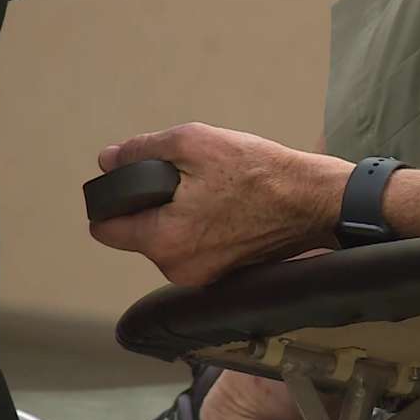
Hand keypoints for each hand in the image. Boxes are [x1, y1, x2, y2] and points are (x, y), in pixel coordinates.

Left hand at [90, 122, 350, 286]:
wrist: (315, 201)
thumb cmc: (261, 172)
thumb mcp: (194, 142)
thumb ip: (142, 150)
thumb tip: (109, 160)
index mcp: (164, 241)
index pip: (105, 229)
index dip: (110, 199)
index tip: (131, 182)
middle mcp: (178, 269)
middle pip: (139, 233)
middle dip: (153, 204)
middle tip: (188, 179)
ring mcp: (203, 277)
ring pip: (168, 239)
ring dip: (179, 214)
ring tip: (213, 190)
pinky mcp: (224, 275)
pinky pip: (195, 247)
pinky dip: (202, 226)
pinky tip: (227, 206)